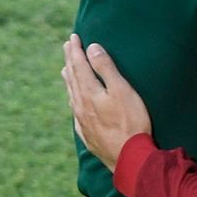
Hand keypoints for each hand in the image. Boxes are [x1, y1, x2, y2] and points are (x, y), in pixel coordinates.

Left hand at [61, 34, 151, 170]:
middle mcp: (81, 106)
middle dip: (70, 60)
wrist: (129, 158)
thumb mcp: (122, 90)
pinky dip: (73, 101)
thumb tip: (91, 48)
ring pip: (72, 95)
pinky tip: (74, 102)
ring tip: (65, 69)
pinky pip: (75, 112)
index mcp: (89, 92)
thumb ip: (106, 68)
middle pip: (73, 78)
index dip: (76, 50)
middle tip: (67, 47)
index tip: (73, 37)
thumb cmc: (131, 122)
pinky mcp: (87, 134)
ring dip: (69, 79)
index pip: (79, 66)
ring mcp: (83, 121)